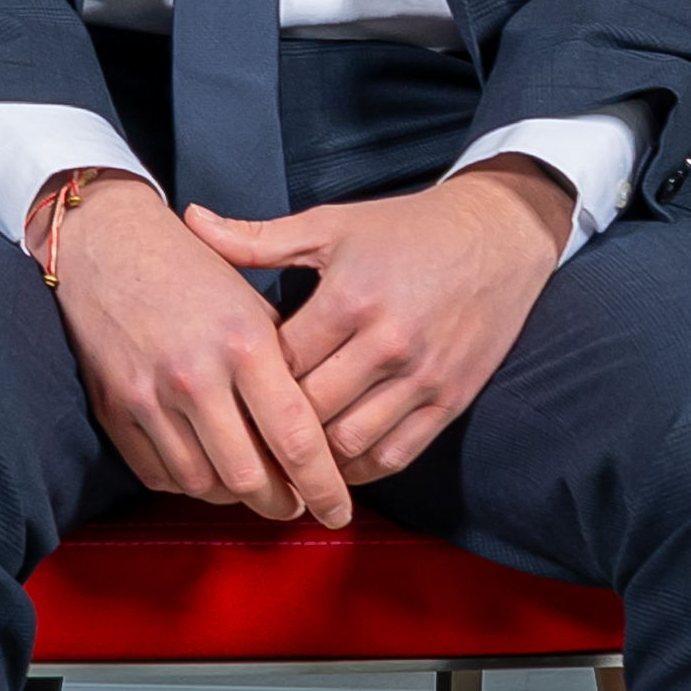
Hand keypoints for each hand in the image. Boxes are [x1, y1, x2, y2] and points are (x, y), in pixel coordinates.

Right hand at [45, 179, 351, 527]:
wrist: (105, 243)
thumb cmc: (191, 270)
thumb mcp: (251, 304)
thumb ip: (282, 368)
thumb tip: (311, 434)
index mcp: (244, 343)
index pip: (294, 437)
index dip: (323, 486)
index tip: (337, 510)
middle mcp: (196, 375)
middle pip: (248, 476)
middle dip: (279, 504)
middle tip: (293, 505)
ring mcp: (149, 396)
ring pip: (201, 483)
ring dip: (233, 497)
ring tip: (252, 488)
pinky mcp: (114, 408)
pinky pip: (158, 473)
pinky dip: (188, 483)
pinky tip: (206, 470)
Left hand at [196, 158, 570, 488]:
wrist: (498, 237)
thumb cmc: (406, 230)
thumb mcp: (330, 226)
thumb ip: (258, 238)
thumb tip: (191, 220)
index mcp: (350, 298)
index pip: (281, 363)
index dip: (248, 383)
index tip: (227, 391)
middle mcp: (388, 342)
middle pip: (311, 411)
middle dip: (274, 428)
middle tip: (244, 436)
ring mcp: (423, 377)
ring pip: (351, 443)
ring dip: (313, 458)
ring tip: (283, 456)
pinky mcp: (451, 400)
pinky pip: (397, 454)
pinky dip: (360, 469)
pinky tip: (334, 463)